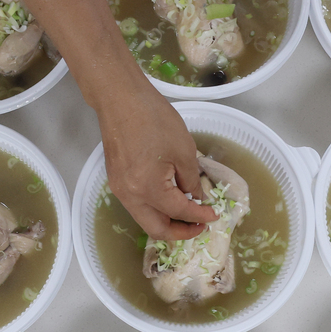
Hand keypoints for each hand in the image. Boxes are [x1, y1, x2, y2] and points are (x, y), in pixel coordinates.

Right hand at [101, 86, 218, 241]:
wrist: (120, 99)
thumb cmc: (154, 119)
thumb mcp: (184, 150)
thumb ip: (191, 180)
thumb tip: (195, 198)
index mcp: (148, 189)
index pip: (178, 213)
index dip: (199, 216)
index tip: (214, 215)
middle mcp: (130, 196)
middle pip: (156, 229)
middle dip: (180, 232)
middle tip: (199, 226)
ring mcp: (120, 190)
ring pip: (145, 219)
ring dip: (167, 221)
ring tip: (187, 213)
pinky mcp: (116, 181)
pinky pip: (137, 205)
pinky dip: (155, 209)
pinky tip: (169, 198)